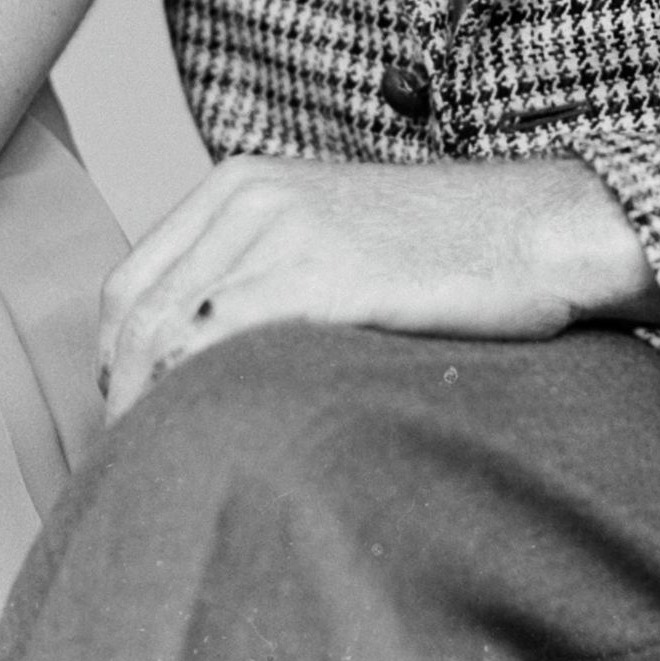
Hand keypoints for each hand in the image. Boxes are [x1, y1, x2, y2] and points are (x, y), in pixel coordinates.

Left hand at [99, 156, 657, 418]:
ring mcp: (282, 229)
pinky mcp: (322, 272)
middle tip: (132, 471)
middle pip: (136, 316)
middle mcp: (246, 196)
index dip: (115, 367)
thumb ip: (266, 273)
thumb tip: (207, 362)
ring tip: (163, 476)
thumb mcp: (336, 236)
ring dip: (148, 411)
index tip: (127, 426)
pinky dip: (194, 398)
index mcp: (240, 184)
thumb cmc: (453, 252)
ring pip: (166, 333)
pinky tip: (209, 447)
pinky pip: (218, 341)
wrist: (544, 228)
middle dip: (119, 402)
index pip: (130, 286)